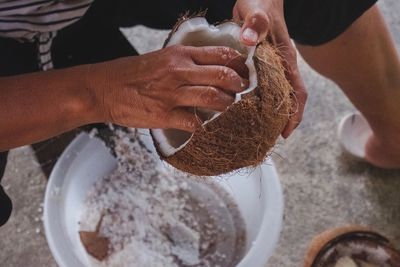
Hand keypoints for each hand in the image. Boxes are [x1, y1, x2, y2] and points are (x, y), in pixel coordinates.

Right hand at [89, 45, 248, 131]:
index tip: (244, 72)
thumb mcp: (161, 58)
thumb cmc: (131, 73)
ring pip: (212, 98)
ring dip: (226, 105)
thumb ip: (186, 63)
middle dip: (238, 85)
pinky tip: (203, 125)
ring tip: (228, 107)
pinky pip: (194, 122)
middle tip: (241, 91)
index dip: (238, 64)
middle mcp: (178, 71)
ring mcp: (171, 94)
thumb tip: (210, 70)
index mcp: (179, 55)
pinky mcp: (163, 115)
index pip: (220, 54)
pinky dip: (202, 125)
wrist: (103, 88)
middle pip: (222, 76)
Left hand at [233, 0, 307, 137]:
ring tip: (257, 132)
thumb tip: (250, 40)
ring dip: (270, 114)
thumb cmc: (260, 2)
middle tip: (266, 139)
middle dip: (281, 121)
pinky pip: (264, 88)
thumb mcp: (256, 10)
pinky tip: (246, 111)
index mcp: (285, 59)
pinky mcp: (262, 65)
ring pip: (276, 97)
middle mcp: (282, 66)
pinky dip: (259, 102)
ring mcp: (273, 66)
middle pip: (287, 100)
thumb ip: (256, 22)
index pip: (296, 92)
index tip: (285, 133)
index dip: (293, 114)